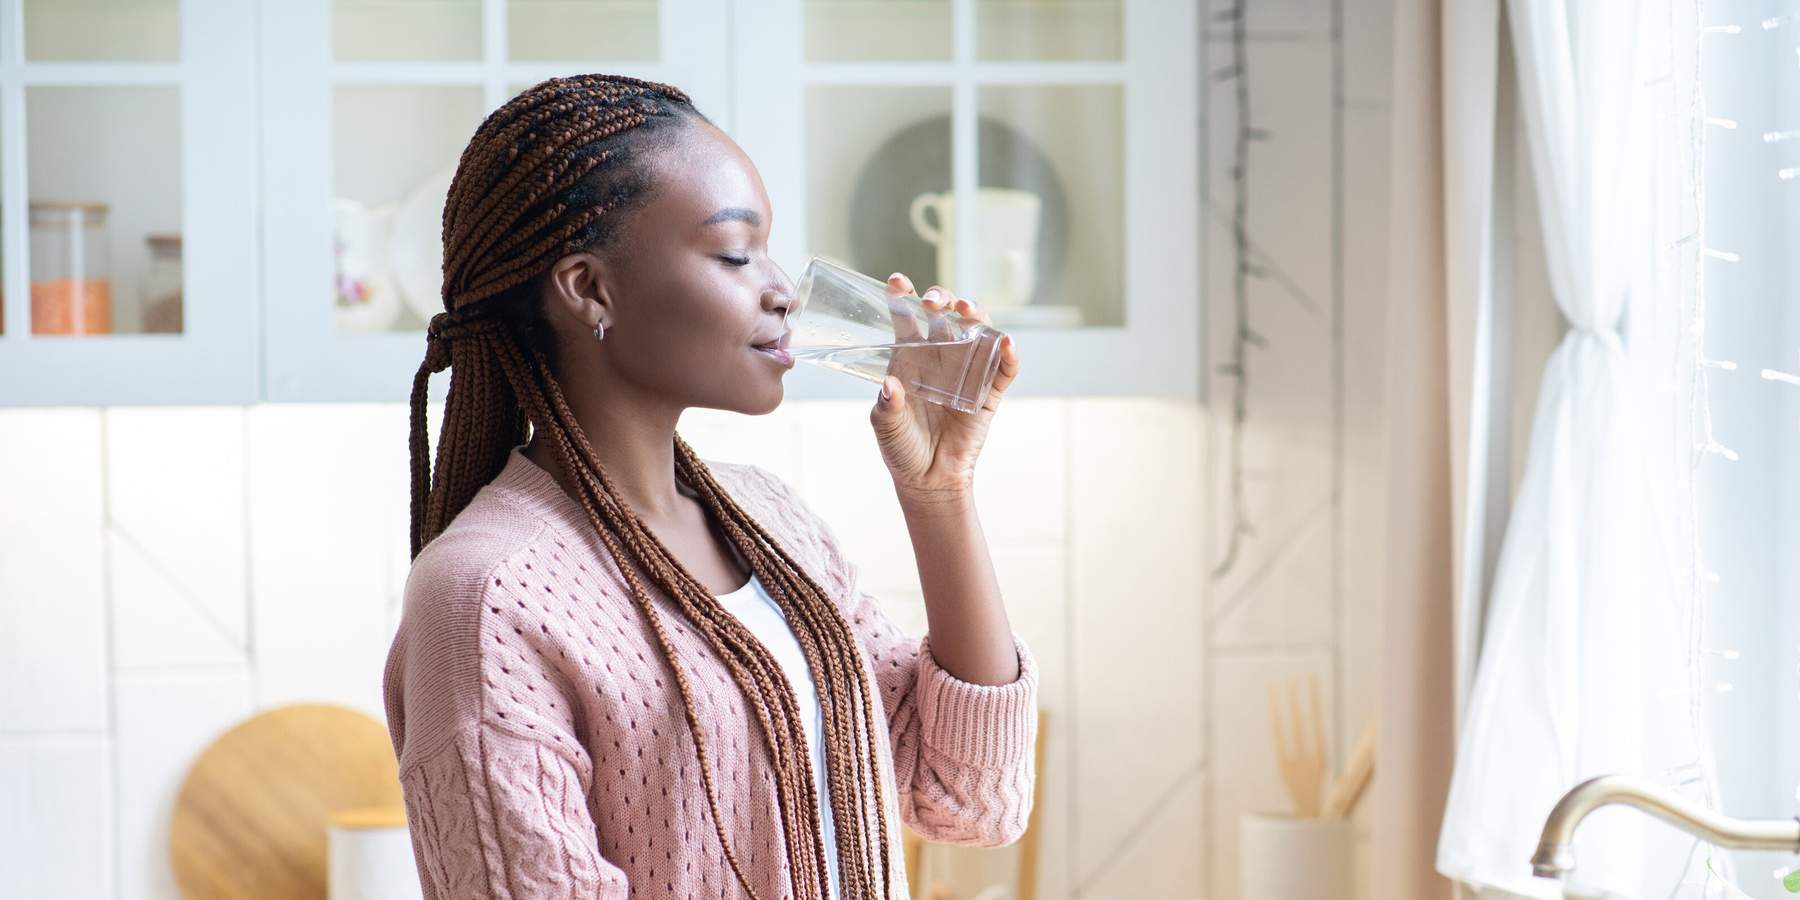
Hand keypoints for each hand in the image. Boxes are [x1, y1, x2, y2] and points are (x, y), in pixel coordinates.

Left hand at [869, 273, 1020, 504]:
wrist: (929, 479)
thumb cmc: (901, 448)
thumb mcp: (886, 427)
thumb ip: (887, 408)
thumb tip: (891, 386)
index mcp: (910, 358)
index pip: (907, 318)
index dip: (903, 296)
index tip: (896, 282)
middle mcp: (940, 357)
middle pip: (946, 316)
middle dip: (941, 299)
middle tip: (932, 302)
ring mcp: (967, 371)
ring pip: (978, 331)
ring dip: (976, 315)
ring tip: (968, 310)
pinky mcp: (989, 392)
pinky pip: (1004, 369)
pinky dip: (1009, 355)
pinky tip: (1005, 344)